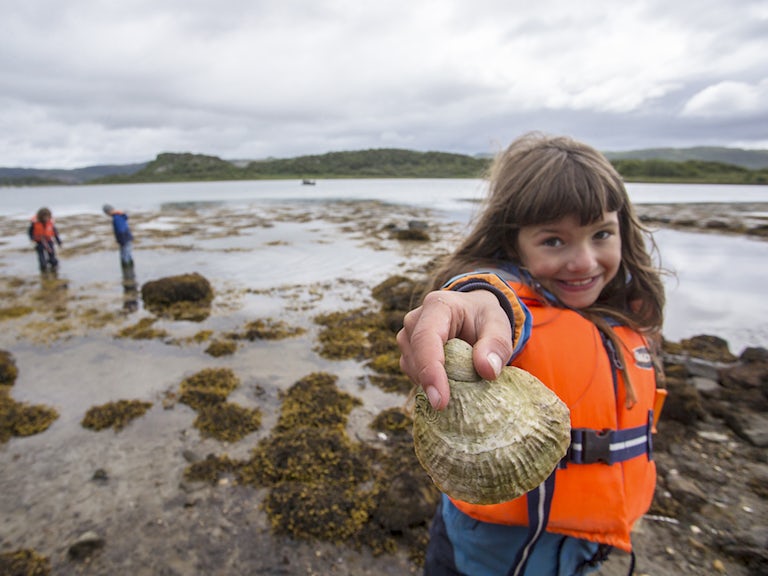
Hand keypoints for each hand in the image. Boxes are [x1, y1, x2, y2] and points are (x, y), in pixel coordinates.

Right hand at [397, 289, 513, 409]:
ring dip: (434, 382)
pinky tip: (450, 381)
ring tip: (461, 379)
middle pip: (415, 357)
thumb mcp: (499, 325)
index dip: (431, 370)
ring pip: (412, 369)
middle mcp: (415, 320)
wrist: (473, 314)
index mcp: (437, 306)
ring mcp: (407, 337)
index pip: (426, 338)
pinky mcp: (408, 354)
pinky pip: (414, 376)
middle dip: (432, 383)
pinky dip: (432, 383)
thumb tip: (487, 370)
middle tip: (456, 402)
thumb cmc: (484, 318)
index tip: (440, 401)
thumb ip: (497, 344)